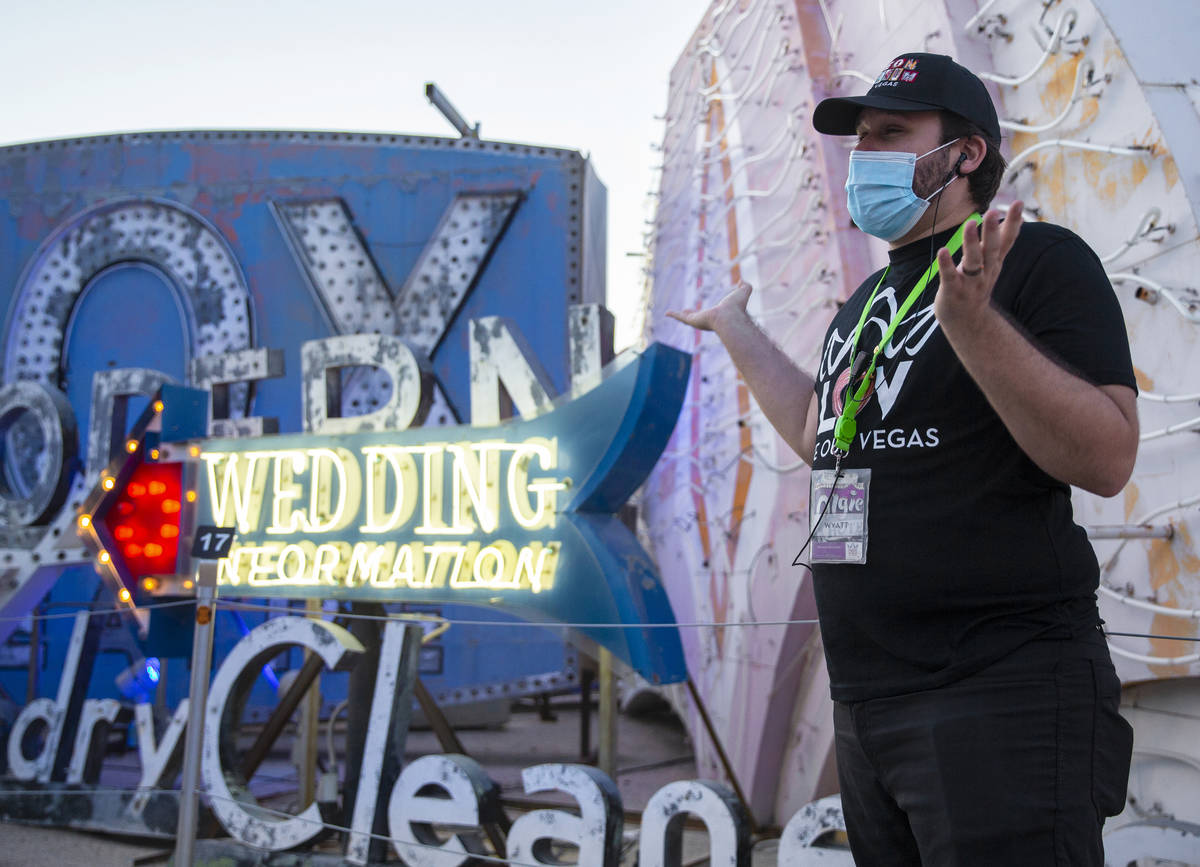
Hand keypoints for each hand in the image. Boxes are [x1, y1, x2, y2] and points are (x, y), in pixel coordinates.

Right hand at [666, 281, 752, 332]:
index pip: (710, 313)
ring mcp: (699, 321)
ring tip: (670, 313)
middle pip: (696, 317)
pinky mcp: (692, 321)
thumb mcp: (743, 292)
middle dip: (690, 315)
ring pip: (686, 318)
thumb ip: (744, 286)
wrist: (730, 317)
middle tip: (685, 312)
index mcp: (718, 315)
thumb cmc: (737, 307)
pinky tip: (667, 313)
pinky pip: (680, 317)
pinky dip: (673, 315)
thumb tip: (742, 281)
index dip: (706, 311)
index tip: (703, 309)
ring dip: (678, 316)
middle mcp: (707, 320)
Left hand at [934, 200, 1023, 330]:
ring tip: (970, 224)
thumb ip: (1002, 240)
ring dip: (971, 243)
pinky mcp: (953, 291)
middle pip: (991, 250)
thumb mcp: (993, 263)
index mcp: (995, 262)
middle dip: (992, 231)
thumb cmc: (978, 284)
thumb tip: (1018, 216)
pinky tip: (943, 251)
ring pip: (973, 262)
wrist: (966, 321)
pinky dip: (946, 265)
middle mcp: (986, 271)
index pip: (1007, 240)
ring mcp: (970, 282)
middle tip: (993, 212)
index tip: (1019, 203)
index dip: (1013, 223)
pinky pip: (949, 277)